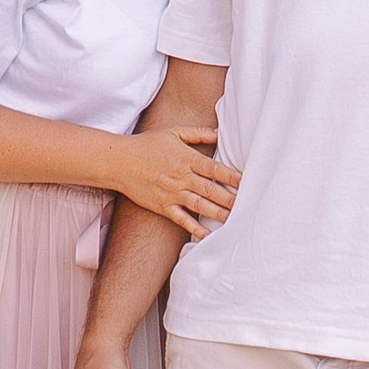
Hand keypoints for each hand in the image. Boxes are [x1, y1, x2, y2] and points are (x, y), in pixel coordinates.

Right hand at [108, 126, 238, 236]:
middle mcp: (181, 177)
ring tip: (234, 219)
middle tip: (248, 205)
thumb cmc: (147, 145)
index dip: (231, 176)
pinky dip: (194, 227)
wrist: (120, 162)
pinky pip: (181, 219)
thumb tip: (219, 133)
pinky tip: (207, 235)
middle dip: (230, 198)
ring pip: (199, 205)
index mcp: (186, 158)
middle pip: (211, 189)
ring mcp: (171, 193)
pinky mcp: (162, 206)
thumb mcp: (173, 133)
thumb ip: (198, 133)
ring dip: (217, 213)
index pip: (214, 168)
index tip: (247, 182)